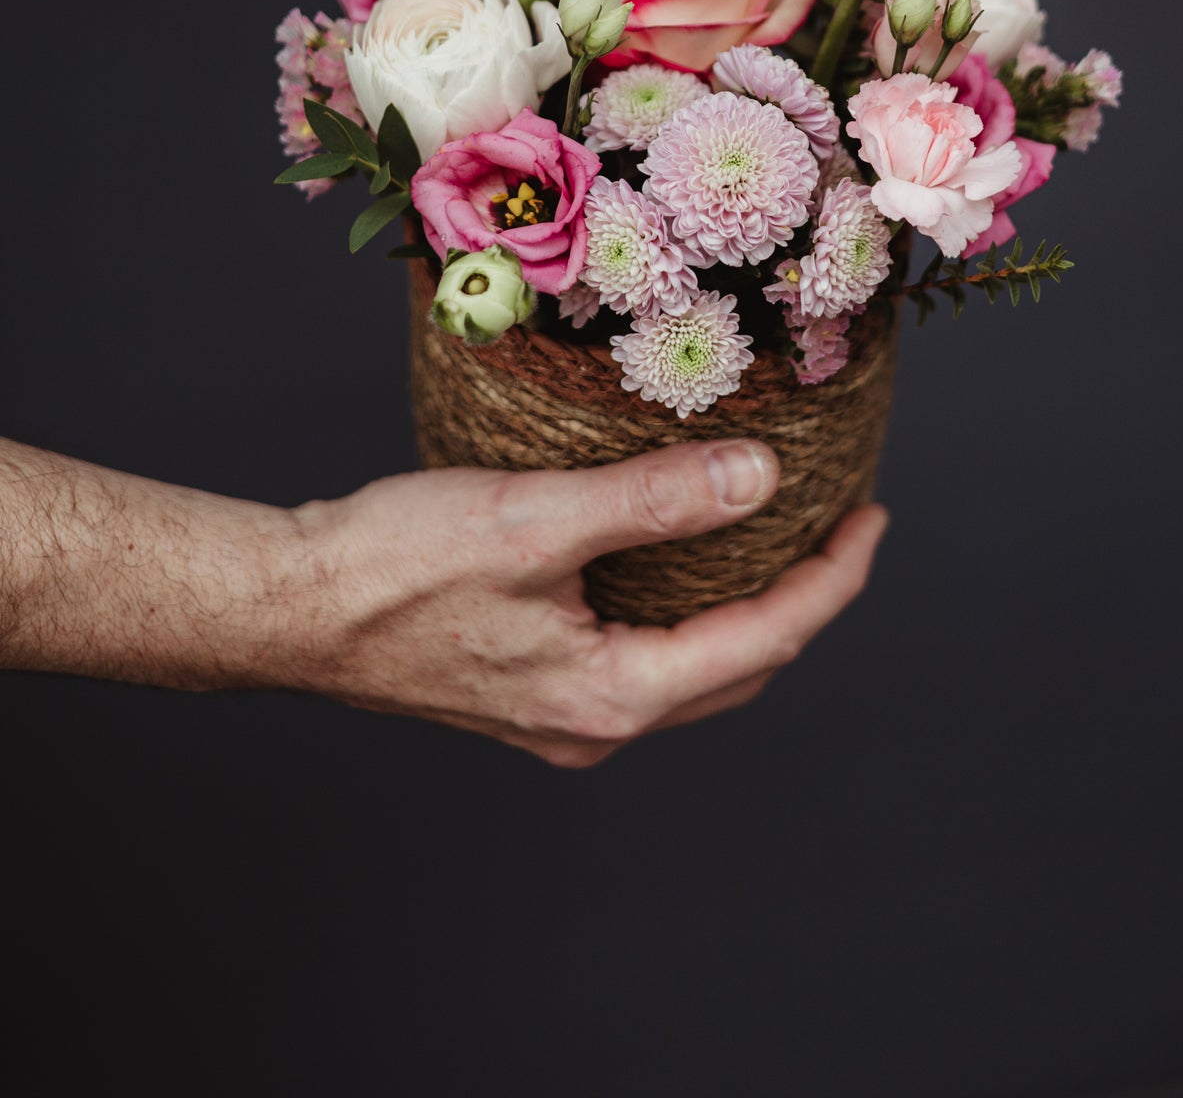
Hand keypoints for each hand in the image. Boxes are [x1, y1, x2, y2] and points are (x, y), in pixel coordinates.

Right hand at [291, 441, 887, 765]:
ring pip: (693, 667)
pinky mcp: (532, 686)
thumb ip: (656, 498)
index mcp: (613, 694)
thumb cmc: (398, 565)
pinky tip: (678, 551)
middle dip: (804, 598)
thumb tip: (758, 475)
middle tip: (841, 526)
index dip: (833, 579)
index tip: (874, 518)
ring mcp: (562, 713)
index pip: (766, 639)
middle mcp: (596, 721)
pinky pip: (644, 654)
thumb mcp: (540, 517)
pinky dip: (686, 606)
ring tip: (778, 534)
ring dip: (746, 606)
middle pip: (741, 666)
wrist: (294, 604)